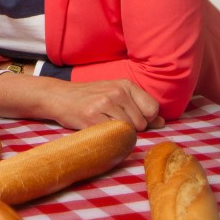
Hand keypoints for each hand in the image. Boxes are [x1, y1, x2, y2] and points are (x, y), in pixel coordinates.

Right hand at [0, 74, 162, 130]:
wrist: (58, 96)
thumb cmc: (89, 98)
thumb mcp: (115, 95)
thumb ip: (138, 107)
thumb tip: (162, 123)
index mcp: (126, 84)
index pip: (153, 109)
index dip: (145, 119)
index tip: (130, 118)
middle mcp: (117, 91)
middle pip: (142, 123)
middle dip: (131, 127)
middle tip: (111, 120)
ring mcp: (105, 103)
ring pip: (129, 130)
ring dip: (117, 132)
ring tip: (102, 122)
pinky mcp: (93, 116)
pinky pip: (113, 134)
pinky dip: (107, 135)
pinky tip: (95, 126)